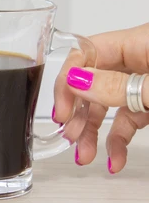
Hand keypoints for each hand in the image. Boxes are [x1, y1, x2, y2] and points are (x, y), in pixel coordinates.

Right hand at [54, 23, 148, 173]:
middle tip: (70, 135)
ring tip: (85, 154)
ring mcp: (143, 82)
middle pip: (91, 82)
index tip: (62, 112)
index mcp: (139, 43)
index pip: (86, 53)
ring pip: (106, 104)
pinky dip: (118, 140)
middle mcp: (138, 60)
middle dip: (78, 113)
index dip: (67, 82)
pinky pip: (127, 119)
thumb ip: (118, 85)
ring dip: (93, 132)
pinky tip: (113, 159)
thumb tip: (76, 81)